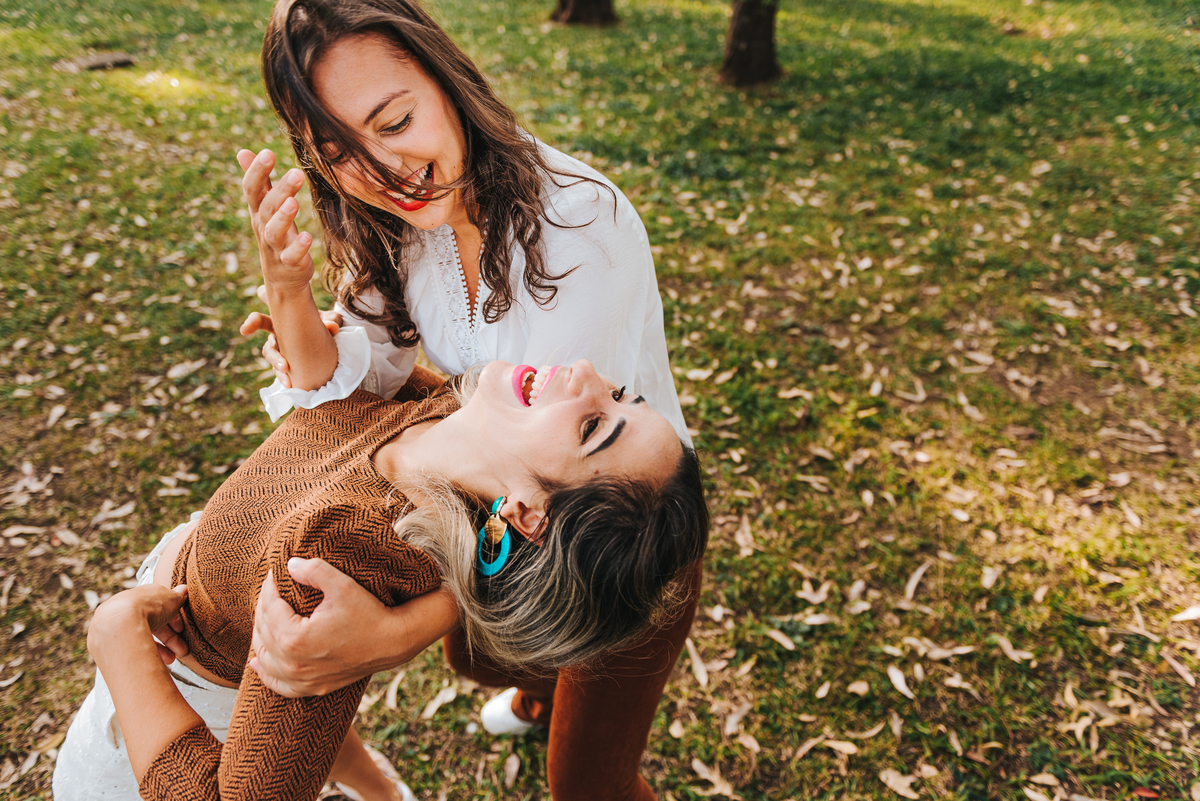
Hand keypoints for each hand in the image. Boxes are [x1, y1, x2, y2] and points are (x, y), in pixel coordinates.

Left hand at [89, 584, 188, 666]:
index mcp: (139, 596)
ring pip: (141, 638)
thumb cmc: (147, 607)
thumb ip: (178, 596)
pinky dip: (145, 655)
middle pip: (151, 625)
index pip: (159, 607)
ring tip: (171, 659)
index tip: (181, 629)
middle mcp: (126, 609)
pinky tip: (157, 662)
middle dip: (170, 638)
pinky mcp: (108, 644)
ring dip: (160, 649)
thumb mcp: (171, 599)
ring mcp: (116, 626)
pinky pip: (130, 648)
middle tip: (182, 650)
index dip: (173, 619)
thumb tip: (184, 589)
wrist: (120, 623)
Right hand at [237, 148, 315, 295]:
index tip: (267, 152)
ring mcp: (275, 247)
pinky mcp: (290, 264)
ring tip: (294, 202)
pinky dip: (298, 248)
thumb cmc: (274, 233)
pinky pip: (291, 256)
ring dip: (284, 217)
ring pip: (275, 232)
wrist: (281, 276)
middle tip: (296, 173)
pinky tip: (307, 237)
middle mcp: (263, 227)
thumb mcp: (264, 207)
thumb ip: (259, 181)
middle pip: (267, 207)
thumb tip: (242, 151)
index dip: (257, 172)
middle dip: (280, 190)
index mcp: (258, 211)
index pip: (252, 190)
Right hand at [240, 286, 342, 387]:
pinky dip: (283, 377)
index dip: (265, 296)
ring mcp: (280, 348)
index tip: (257, 294)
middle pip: (260, 322)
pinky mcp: (285, 365)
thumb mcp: (331, 323)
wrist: (330, 350)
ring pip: (270, 352)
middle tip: (245, 328)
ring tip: (284, 367)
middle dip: (252, 323)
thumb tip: (332, 328)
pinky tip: (289, 383)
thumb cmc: (326, 328)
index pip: (272, 303)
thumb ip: (332, 322)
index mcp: (286, 316)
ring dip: (275, 359)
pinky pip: (280, 371)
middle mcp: (278, 330)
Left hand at [250, 559, 457, 696]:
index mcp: (295, 638)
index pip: (269, 608)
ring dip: (261, 635)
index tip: (275, 574)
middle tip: (272, 590)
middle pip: (264, 631)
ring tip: (266, 616)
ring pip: (265, 658)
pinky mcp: (312, 687)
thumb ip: (313, 570)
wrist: (393, 642)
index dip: (269, 587)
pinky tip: (257, 662)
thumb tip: (289, 565)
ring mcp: (302, 679)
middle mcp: (293, 664)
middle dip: (264, 607)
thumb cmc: (369, 612)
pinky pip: (278, 684)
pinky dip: (265, 673)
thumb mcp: (342, 585)